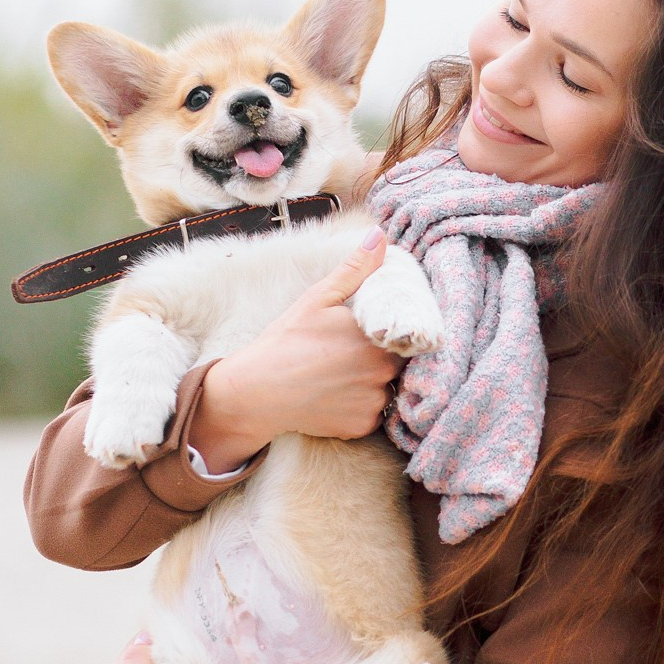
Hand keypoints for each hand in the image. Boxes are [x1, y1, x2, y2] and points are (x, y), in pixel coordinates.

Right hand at [188, 230, 403, 472]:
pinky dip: (361, 405)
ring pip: (389, 387)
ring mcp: (374, 402)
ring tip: (340, 372)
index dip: (392, 330)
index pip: (406, 331)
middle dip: (382, 354)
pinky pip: (374, 412)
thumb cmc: (286, 341)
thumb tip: (381, 237)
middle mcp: (383, 372)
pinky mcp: (362, 426)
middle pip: (400, 360)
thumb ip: (355, 269)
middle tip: (349, 350)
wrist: (256, 392)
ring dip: (373, 380)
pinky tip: (336, 394)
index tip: (373, 330)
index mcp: (376, 337)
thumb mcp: (318, 298)